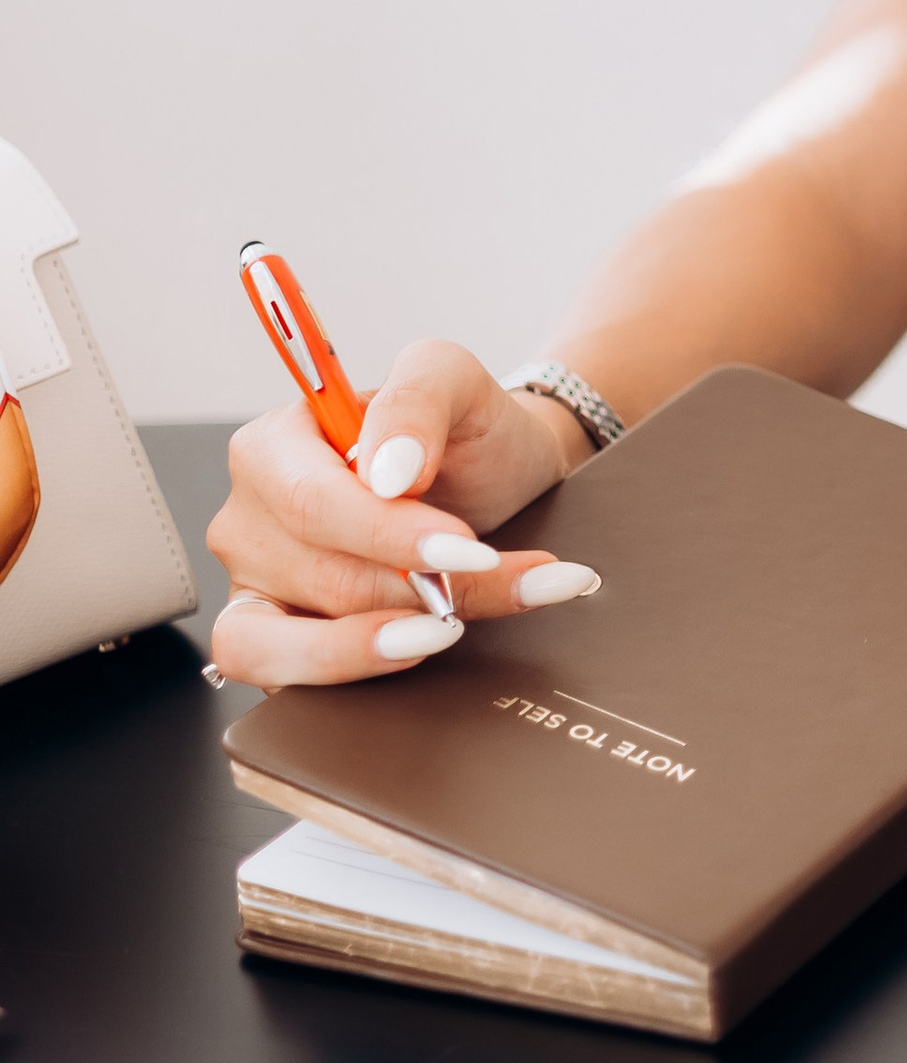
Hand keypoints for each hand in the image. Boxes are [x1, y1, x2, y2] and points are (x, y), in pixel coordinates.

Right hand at [206, 340, 599, 688]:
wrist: (498, 480)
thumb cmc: (464, 429)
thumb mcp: (453, 380)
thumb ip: (418, 396)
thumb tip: (385, 470)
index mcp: (274, 446)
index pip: (311, 501)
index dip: (386, 534)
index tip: (464, 548)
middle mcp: (250, 520)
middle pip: (320, 577)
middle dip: (415, 589)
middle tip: (494, 578)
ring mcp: (256, 587)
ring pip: (302, 643)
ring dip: (391, 642)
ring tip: (456, 627)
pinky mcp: (275, 645)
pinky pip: (290, 682)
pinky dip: (365, 673)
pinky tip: (425, 650)